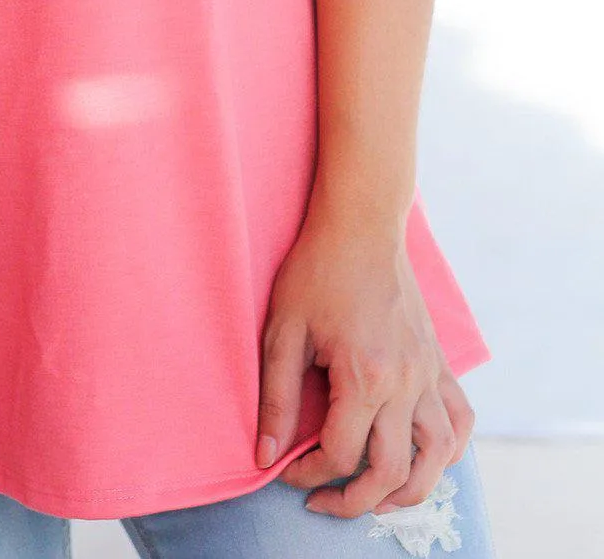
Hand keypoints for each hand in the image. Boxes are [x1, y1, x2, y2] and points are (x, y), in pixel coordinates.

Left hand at [255, 217, 475, 519]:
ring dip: (410, 490)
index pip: (341, 455)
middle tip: (323, 502)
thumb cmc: (316, 270)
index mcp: (365, 376)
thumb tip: (265, 455)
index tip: (286, 470)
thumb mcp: (283, 330)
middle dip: (355, 501)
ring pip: (437, 459)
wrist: (361, 223)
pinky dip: (447, 450)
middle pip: (392, 472)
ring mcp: (429, 374)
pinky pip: (460, 421)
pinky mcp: (439, 363)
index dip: (309, 474)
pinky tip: (421, 457)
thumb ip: (275, 397)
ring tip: (376, 497)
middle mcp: (406, 383)